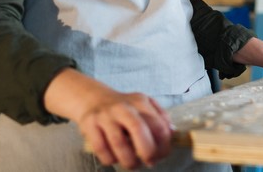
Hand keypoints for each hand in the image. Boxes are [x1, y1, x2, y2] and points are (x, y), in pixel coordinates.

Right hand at [44, 69, 172, 168]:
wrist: (93, 99)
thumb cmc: (124, 108)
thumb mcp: (143, 105)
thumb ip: (159, 117)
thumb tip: (172, 133)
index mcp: (140, 101)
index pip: (158, 124)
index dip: (163, 144)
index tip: (163, 155)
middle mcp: (123, 106)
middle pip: (138, 129)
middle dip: (148, 151)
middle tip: (150, 162)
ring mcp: (105, 115)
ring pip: (118, 143)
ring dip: (129, 160)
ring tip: (133, 165)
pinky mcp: (89, 124)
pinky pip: (101, 148)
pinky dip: (110, 159)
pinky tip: (115, 158)